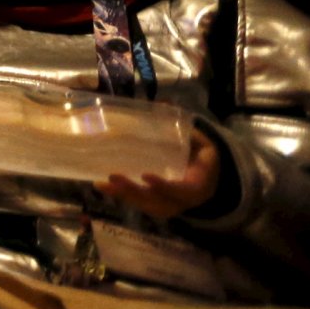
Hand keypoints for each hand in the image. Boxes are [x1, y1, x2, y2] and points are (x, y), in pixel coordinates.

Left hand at [97, 129, 222, 218]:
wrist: (207, 174)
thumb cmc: (200, 154)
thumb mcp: (199, 140)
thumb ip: (184, 126)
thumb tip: (163, 102)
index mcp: (200, 185)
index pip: (185, 191)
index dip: (166, 186)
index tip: (146, 176)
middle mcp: (184, 201)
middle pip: (159, 203)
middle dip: (135, 192)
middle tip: (113, 176)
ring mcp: (170, 205)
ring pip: (147, 206)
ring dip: (124, 196)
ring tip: (102, 184)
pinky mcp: (157, 205)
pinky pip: (140, 204)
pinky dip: (122, 196)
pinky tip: (103, 185)